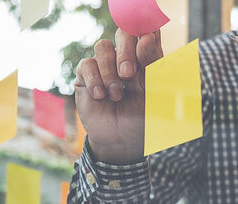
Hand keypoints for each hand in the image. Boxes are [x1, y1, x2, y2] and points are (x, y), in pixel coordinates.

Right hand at [74, 29, 163, 163]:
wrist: (121, 139)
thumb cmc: (141, 116)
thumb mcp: (151, 91)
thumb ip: (150, 63)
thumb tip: (147, 37)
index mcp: (146, 58)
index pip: (147, 32)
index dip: (146, 29)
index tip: (148, 37)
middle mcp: (125, 57)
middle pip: (123, 33)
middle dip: (125, 51)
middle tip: (128, 74)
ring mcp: (105, 65)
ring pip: (102, 47)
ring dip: (110, 72)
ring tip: (116, 95)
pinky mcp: (86, 76)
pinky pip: (87, 64)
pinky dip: (95, 80)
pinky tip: (100, 96)